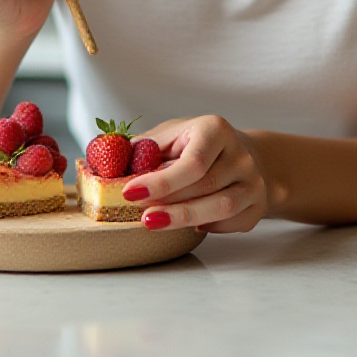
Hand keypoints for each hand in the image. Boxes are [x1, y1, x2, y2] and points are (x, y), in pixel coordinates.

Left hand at [127, 116, 268, 233]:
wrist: (248, 156)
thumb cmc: (200, 145)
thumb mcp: (171, 135)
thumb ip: (141, 149)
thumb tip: (99, 164)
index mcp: (216, 130)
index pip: (193, 161)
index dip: (161, 181)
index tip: (130, 192)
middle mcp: (240, 155)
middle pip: (205, 187)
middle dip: (169, 203)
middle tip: (140, 215)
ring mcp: (253, 182)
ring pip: (221, 208)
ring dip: (185, 218)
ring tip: (153, 223)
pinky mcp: (258, 206)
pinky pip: (232, 223)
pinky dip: (208, 226)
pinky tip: (190, 223)